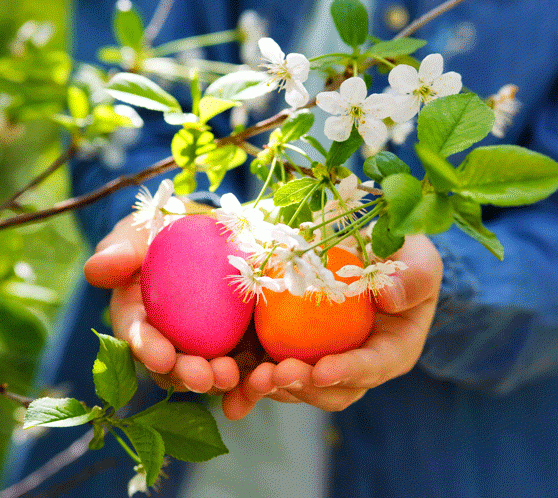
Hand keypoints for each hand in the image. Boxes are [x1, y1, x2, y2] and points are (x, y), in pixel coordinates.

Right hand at [84, 212, 247, 394]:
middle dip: (185, 375)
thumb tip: (94, 270)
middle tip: (202, 377)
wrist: (211, 227)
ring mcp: (203, 344)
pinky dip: (249, 377)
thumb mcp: (142, 231)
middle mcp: (168, 337)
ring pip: (205, 372)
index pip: (139, 336)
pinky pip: (243, 365)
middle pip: (172, 366)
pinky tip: (261, 376)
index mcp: (139, 315)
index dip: (147, 349)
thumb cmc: (167, 227)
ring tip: (230, 375)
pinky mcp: (236, 343)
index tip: (161, 357)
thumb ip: (121, 249)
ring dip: (217, 379)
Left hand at [221, 234, 442, 419]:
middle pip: (331, 390)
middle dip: (303, 387)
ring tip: (247, 381)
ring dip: (270, 388)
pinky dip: (246, 379)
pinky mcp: (289, 348)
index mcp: (390, 350)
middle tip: (276, 375)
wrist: (366, 253)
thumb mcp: (418, 260)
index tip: (323, 369)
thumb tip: (389, 298)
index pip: (373, 367)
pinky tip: (226, 384)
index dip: (349, 372)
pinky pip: (267, 368)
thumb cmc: (400, 257)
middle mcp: (354, 364)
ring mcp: (320, 359)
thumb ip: (413, 277)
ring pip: (296, 387)